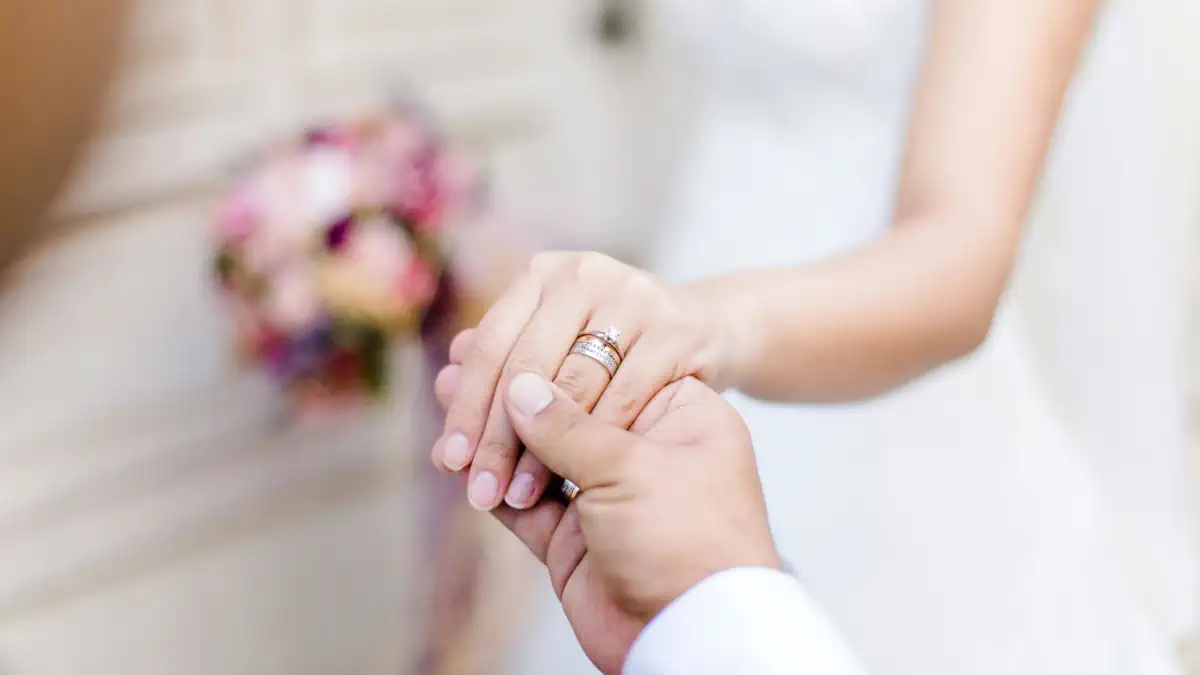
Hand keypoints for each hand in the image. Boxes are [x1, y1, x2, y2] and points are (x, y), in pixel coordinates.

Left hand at [431, 251, 733, 510]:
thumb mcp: (556, 345)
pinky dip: (600, 441)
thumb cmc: (615, 349)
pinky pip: (627, 395)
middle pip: (527, 366)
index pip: (492, 345)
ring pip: (575, 384)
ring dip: (545, 449)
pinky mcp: (676, 330)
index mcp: (544, 274)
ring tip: (521, 495)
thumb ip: (504, 361)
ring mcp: (635, 298)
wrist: (710, 330)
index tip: (448, 461)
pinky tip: (581, 480)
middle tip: (478, 490)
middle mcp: (585, 275)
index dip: (467, 406)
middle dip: (498, 437)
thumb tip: (439, 382)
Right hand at [434, 367, 778, 673]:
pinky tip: (459, 456)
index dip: (552, 355)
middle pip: (568, 411)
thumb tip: (518, 386)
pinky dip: (491, 481)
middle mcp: (644, 453)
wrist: (696, 635)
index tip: (506, 334)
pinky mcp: (577, 541)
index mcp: (679, 417)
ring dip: (493, 432)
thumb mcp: (631, 467)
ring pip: (539, 456)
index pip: (606, 370)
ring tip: (448, 395)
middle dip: (513, 391)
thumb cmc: (690, 540)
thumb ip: (568, 425)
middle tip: (461, 362)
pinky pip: (525, 504)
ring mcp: (608, 499)